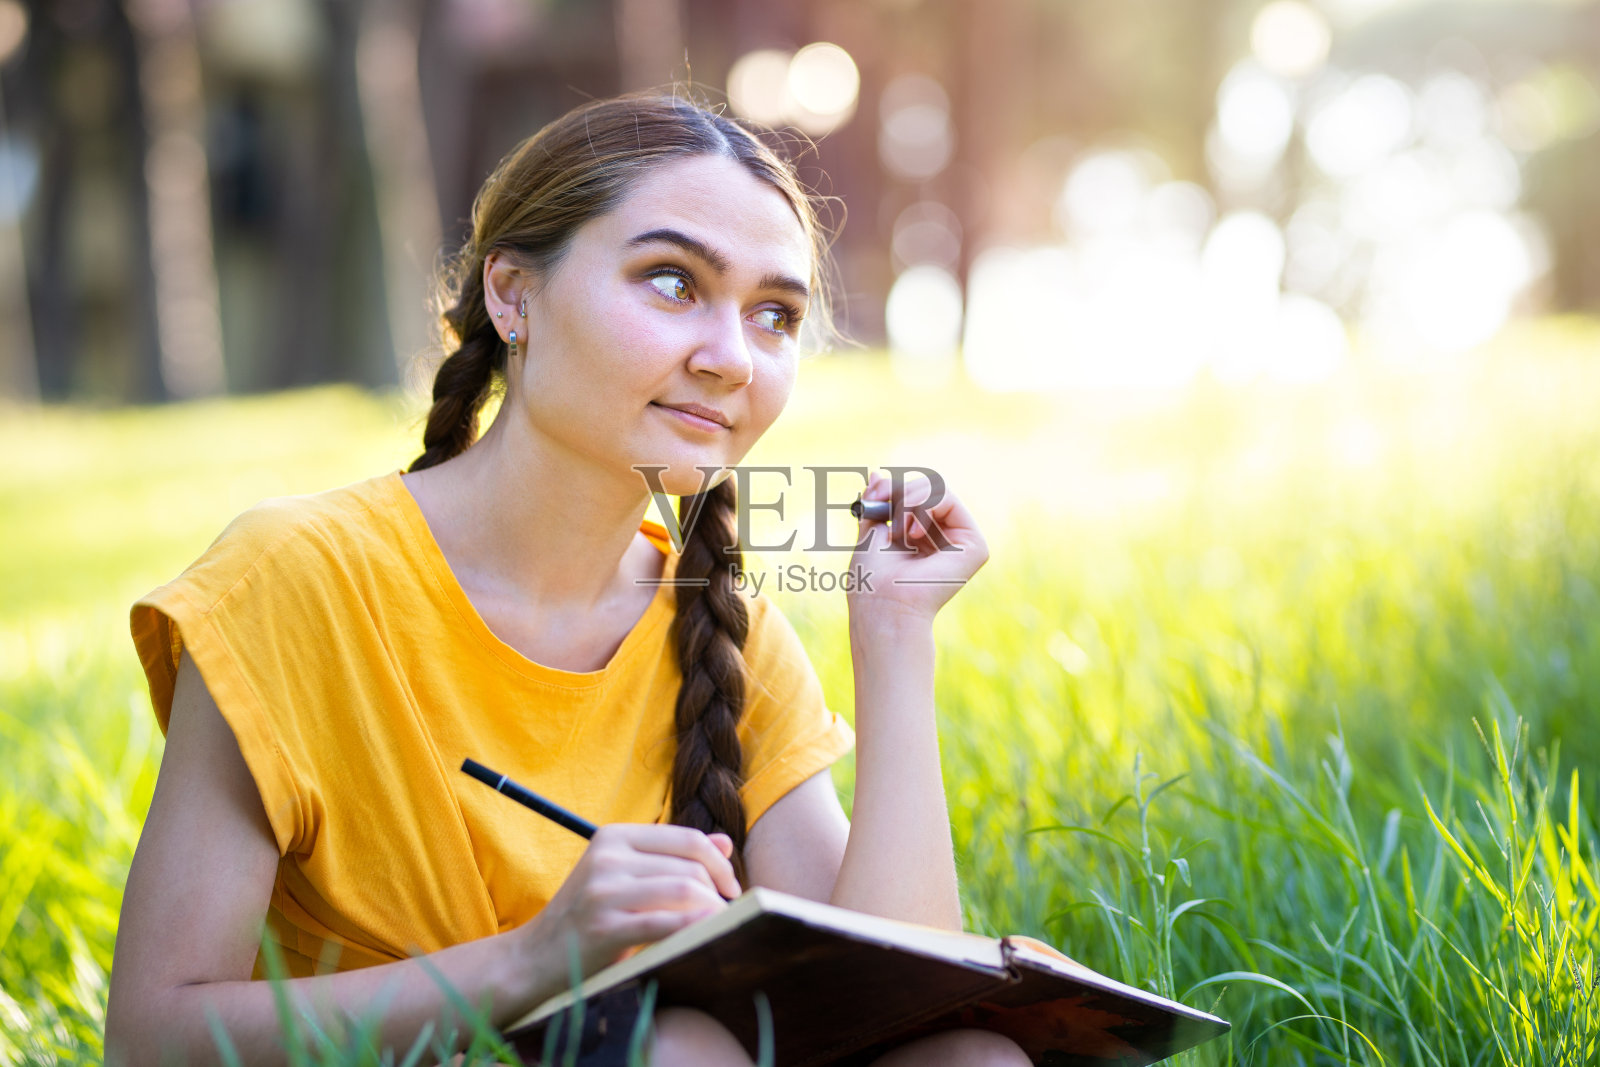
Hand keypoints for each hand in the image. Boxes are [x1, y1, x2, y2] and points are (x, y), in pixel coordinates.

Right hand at [517, 824, 740, 976]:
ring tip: (722, 926)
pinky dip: (695, 927)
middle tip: (728, 912)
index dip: (718, 862)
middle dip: (718, 890)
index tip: (730, 886)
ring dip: (712, 910)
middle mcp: (607, 857)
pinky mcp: (604, 928)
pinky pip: (665, 923)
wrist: (534, 958)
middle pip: (689, 865)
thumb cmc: (587, 917)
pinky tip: (709, 935)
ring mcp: (603, 891)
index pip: (686, 838)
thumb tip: (726, 844)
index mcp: (613, 836)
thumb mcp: (623, 876)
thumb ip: (671, 857)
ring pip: (683, 889)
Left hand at [847, 470, 988, 623]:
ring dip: (909, 500)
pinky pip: (949, 499)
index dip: (892, 487)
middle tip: (882, 505)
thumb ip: (878, 503)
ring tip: (898, 530)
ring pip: (938, 489)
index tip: (872, 493)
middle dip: (900, 490)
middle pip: (929, 487)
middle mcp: (944, 539)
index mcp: (922, 538)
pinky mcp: (974, 546)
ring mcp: (961, 542)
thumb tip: (878, 473)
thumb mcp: (871, 530)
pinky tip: (912, 534)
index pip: (916, 494)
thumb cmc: (872, 577)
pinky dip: (924, 505)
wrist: (881, 601)